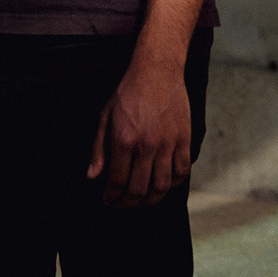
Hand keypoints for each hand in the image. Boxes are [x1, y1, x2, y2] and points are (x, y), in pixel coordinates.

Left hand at [87, 58, 190, 207]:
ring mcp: (168, 143)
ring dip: (151, 200)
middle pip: (139, 189)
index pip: (117, 180)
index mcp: (124, 139)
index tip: (108, 201)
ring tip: (142, 201)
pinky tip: (164, 185)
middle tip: (123, 205)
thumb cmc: (128, 93)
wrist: (157, 71)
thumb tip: (93, 176)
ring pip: (161, 186)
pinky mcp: (184, 139)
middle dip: (128, 203)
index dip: (112, 197)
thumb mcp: (105, 117)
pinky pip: (182, 171)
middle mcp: (147, 145)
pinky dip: (173, 184)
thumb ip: (99, 149)